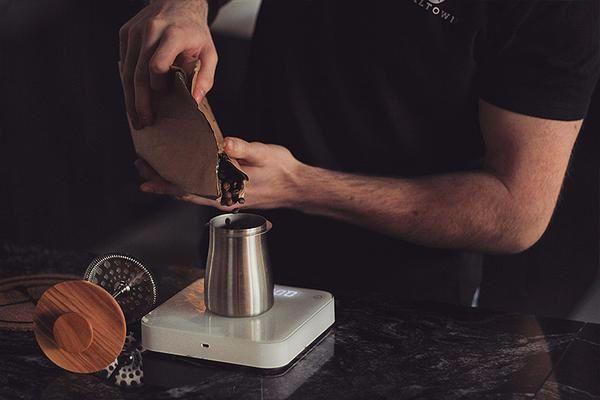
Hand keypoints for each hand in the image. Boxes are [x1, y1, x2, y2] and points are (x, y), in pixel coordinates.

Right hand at [119, 0, 216, 129]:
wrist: (179, 2)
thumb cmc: (195, 31)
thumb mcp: (209, 52)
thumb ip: (205, 77)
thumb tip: (195, 100)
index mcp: (173, 34)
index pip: (157, 65)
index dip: (158, 84)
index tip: (164, 95)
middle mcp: (150, 30)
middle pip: (138, 73)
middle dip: (139, 101)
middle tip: (143, 121)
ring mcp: (134, 31)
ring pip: (127, 71)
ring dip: (129, 97)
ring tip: (136, 117)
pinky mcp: (125, 33)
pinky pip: (124, 63)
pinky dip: (127, 83)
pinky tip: (133, 98)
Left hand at [136, 137, 305, 210]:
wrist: (297, 187)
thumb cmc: (283, 171)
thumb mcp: (265, 154)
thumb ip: (244, 149)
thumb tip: (224, 144)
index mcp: (228, 190)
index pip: (190, 189)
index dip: (166, 184)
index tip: (146, 179)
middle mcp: (224, 198)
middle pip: (186, 192)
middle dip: (162, 183)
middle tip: (142, 171)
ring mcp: (227, 198)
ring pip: (193, 193)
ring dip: (173, 184)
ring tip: (155, 174)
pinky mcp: (231, 195)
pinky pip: (204, 192)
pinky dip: (189, 184)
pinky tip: (184, 176)